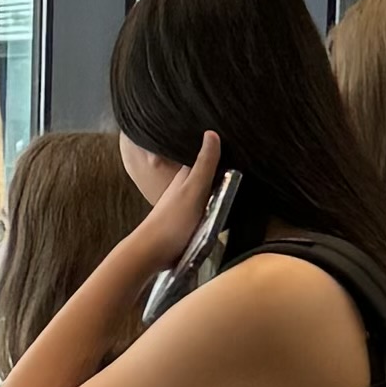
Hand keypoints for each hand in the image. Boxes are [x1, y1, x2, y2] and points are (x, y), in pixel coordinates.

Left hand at [121, 132, 225, 290]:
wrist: (151, 253)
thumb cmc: (172, 222)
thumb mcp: (194, 189)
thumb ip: (204, 164)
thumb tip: (211, 133)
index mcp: (184, 178)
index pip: (201, 157)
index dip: (214, 148)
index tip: (229, 138)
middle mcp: (182, 190)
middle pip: (202, 175)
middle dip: (214, 167)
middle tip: (234, 157)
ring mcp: (182, 207)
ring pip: (201, 192)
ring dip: (213, 187)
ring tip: (229, 181)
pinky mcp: (184, 225)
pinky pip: (201, 210)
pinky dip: (210, 206)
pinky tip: (217, 209)